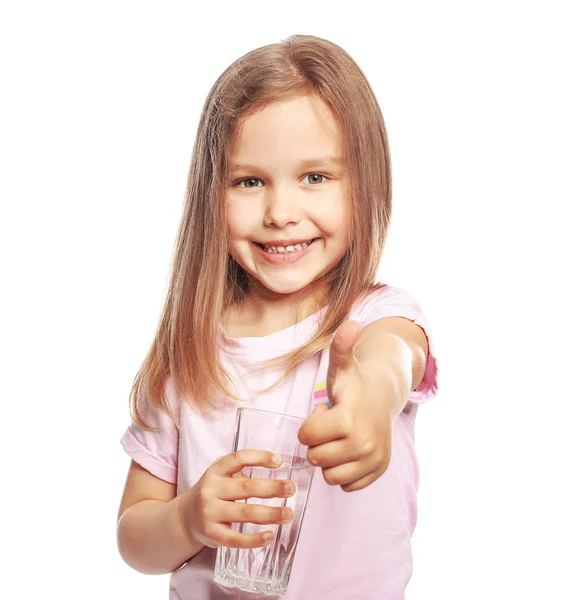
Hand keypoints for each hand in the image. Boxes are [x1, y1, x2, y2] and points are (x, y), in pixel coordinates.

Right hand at [178, 450, 294, 548]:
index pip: (238, 458)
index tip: (279, 461)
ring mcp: (210, 512)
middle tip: (291, 488)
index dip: (259, 457)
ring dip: (270, 513)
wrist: (184, 518)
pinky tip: (270, 536)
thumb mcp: (219, 476)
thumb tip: (277, 472)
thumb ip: (241, 472)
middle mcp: (211, 490)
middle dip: (272, 487)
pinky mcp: (212, 534)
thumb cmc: (211, 494)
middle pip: (246, 487)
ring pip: (245, 513)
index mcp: (215, 471)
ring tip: (288, 513)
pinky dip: (254, 539)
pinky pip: (236, 539)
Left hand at [298, 320, 393, 492]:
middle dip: (318, 442)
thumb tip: (351, 323)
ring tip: (341, 437)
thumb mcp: (342, 365)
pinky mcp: (378, 471)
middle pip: (316, 458)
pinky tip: (350, 451)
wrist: (384, 396)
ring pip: (330, 475)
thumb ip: (340, 346)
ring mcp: (373, 460)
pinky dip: (344, 471)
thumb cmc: (354, 383)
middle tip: (333, 425)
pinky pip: (346, 486)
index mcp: (348, 420)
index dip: (310, 424)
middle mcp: (363, 444)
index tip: (324, 412)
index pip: (306, 437)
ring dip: (330, 458)